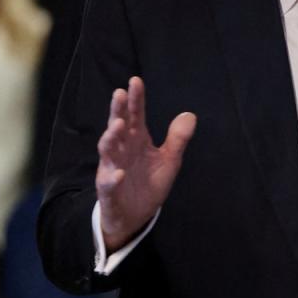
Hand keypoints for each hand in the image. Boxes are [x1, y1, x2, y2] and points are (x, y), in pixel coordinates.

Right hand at [96, 76, 196, 252]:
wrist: (136, 216)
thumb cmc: (149, 182)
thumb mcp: (169, 160)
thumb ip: (177, 139)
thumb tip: (190, 114)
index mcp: (137, 139)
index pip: (135, 115)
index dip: (135, 99)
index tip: (135, 81)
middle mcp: (122, 150)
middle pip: (118, 126)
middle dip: (117, 111)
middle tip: (118, 93)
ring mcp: (112, 168)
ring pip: (108, 150)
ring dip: (111, 137)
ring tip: (118, 125)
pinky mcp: (109, 190)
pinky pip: (108, 183)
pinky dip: (112, 178)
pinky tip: (118, 172)